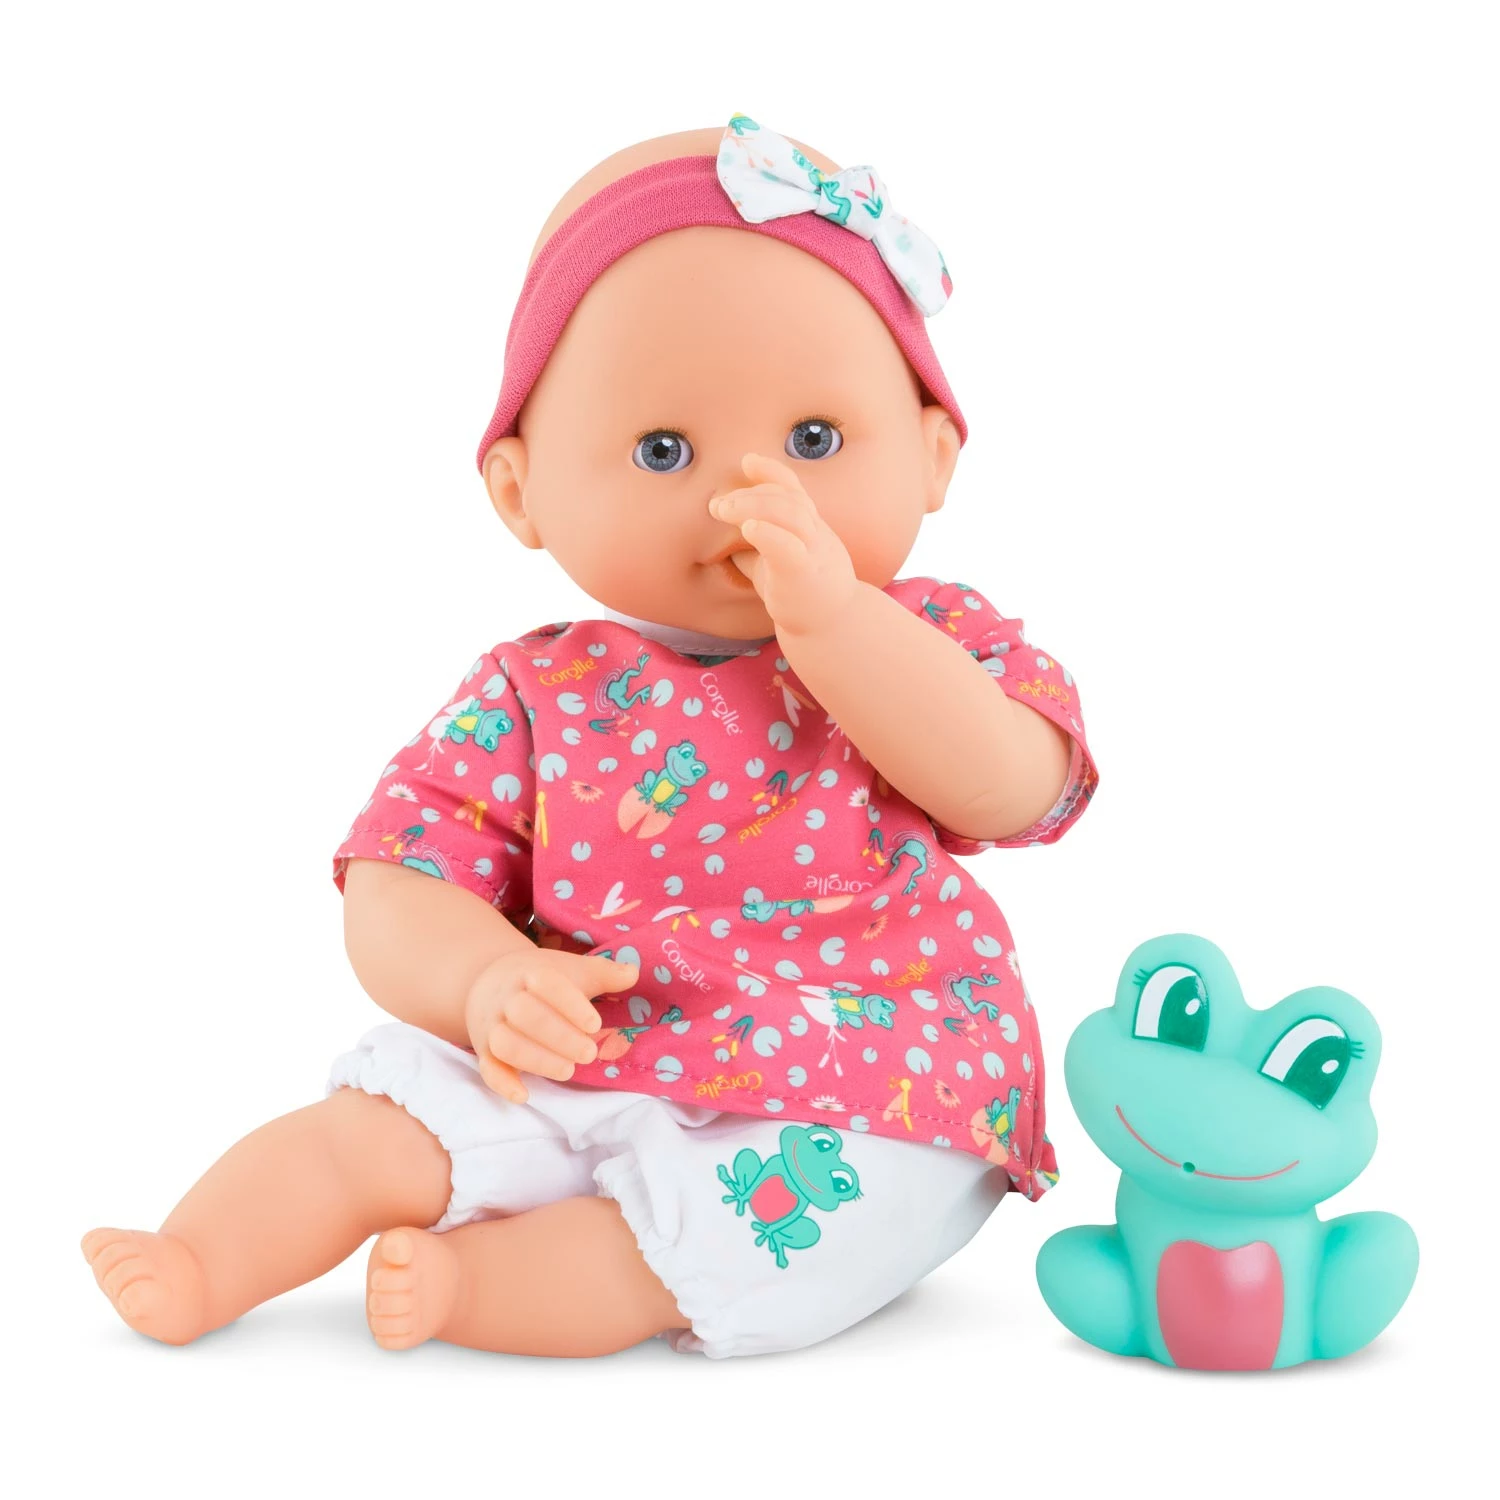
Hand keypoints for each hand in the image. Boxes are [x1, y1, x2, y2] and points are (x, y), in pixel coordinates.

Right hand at [465, 949, 638, 1100]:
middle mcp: (507, 998)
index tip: (595, 1024)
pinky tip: (524, 1095)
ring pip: (505, 1043)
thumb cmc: (541, 980)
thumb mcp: (571, 969)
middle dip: (558, 1036)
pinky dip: (502, 1083)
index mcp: (530, 972)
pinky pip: (487, 1068)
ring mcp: (493, 1025)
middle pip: (524, 1014)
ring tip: (568, 1071)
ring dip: (536, 1060)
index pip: (546, 982)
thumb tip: (633, 973)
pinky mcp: (484, 1050)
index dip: (570, 1004)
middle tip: (589, 1053)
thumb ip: (603, 973)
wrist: (489, 982)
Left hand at [709, 453, 857, 635]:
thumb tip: (719, 537)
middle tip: (717, 504)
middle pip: (790, 498)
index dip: (772, 471)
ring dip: (755, 506)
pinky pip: (791, 549)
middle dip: (752, 493)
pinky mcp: (806, 577)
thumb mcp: (774, 562)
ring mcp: (814, 554)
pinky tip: (749, 528)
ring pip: (793, 516)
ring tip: (722, 509)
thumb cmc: (799, 592)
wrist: (830, 628)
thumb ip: (754, 546)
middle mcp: (815, 534)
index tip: (747, 460)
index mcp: (809, 527)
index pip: (794, 490)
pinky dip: (769, 534)